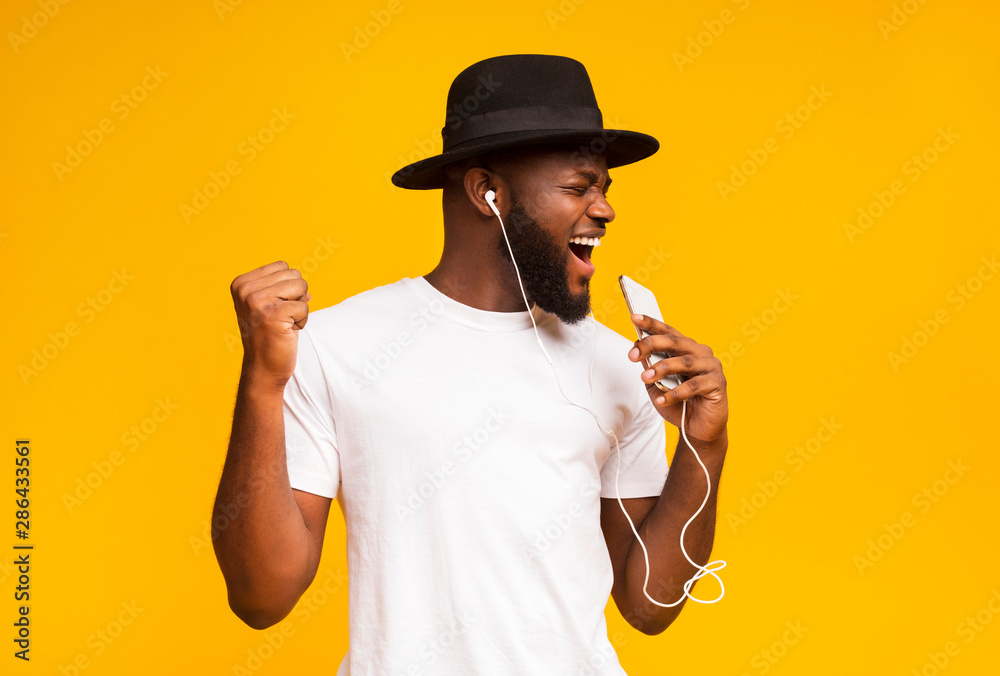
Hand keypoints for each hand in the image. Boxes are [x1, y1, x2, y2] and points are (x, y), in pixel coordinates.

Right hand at [230, 261, 310, 388]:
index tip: (274, 308)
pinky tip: (287, 331)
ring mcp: (256, 301)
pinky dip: (302, 321)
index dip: (288, 288)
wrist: (263, 368)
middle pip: (294, 275)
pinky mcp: (272, 314)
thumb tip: (306, 289)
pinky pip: (304, 306)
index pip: (283, 266)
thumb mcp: (270, 305)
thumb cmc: (270, 335)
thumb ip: (283, 288)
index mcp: (241, 283)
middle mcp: (245, 289)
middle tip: (280, 318)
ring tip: (284, 323)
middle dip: (296, 297)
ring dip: (300, 308)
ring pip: (301, 286)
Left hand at [628, 314, 727, 445]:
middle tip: (633, 354)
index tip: (634, 318)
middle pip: (675, 342)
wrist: (697, 429)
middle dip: (652, 345)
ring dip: (662, 369)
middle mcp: (701, 353)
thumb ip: (649, 366)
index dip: (652, 324)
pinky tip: (662, 399)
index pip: (668, 332)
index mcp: (687, 349)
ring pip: (684, 362)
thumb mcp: (657, 385)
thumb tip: (636, 348)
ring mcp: (711, 367)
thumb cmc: (678, 404)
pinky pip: (694, 385)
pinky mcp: (718, 384)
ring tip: (646, 378)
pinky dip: (675, 393)